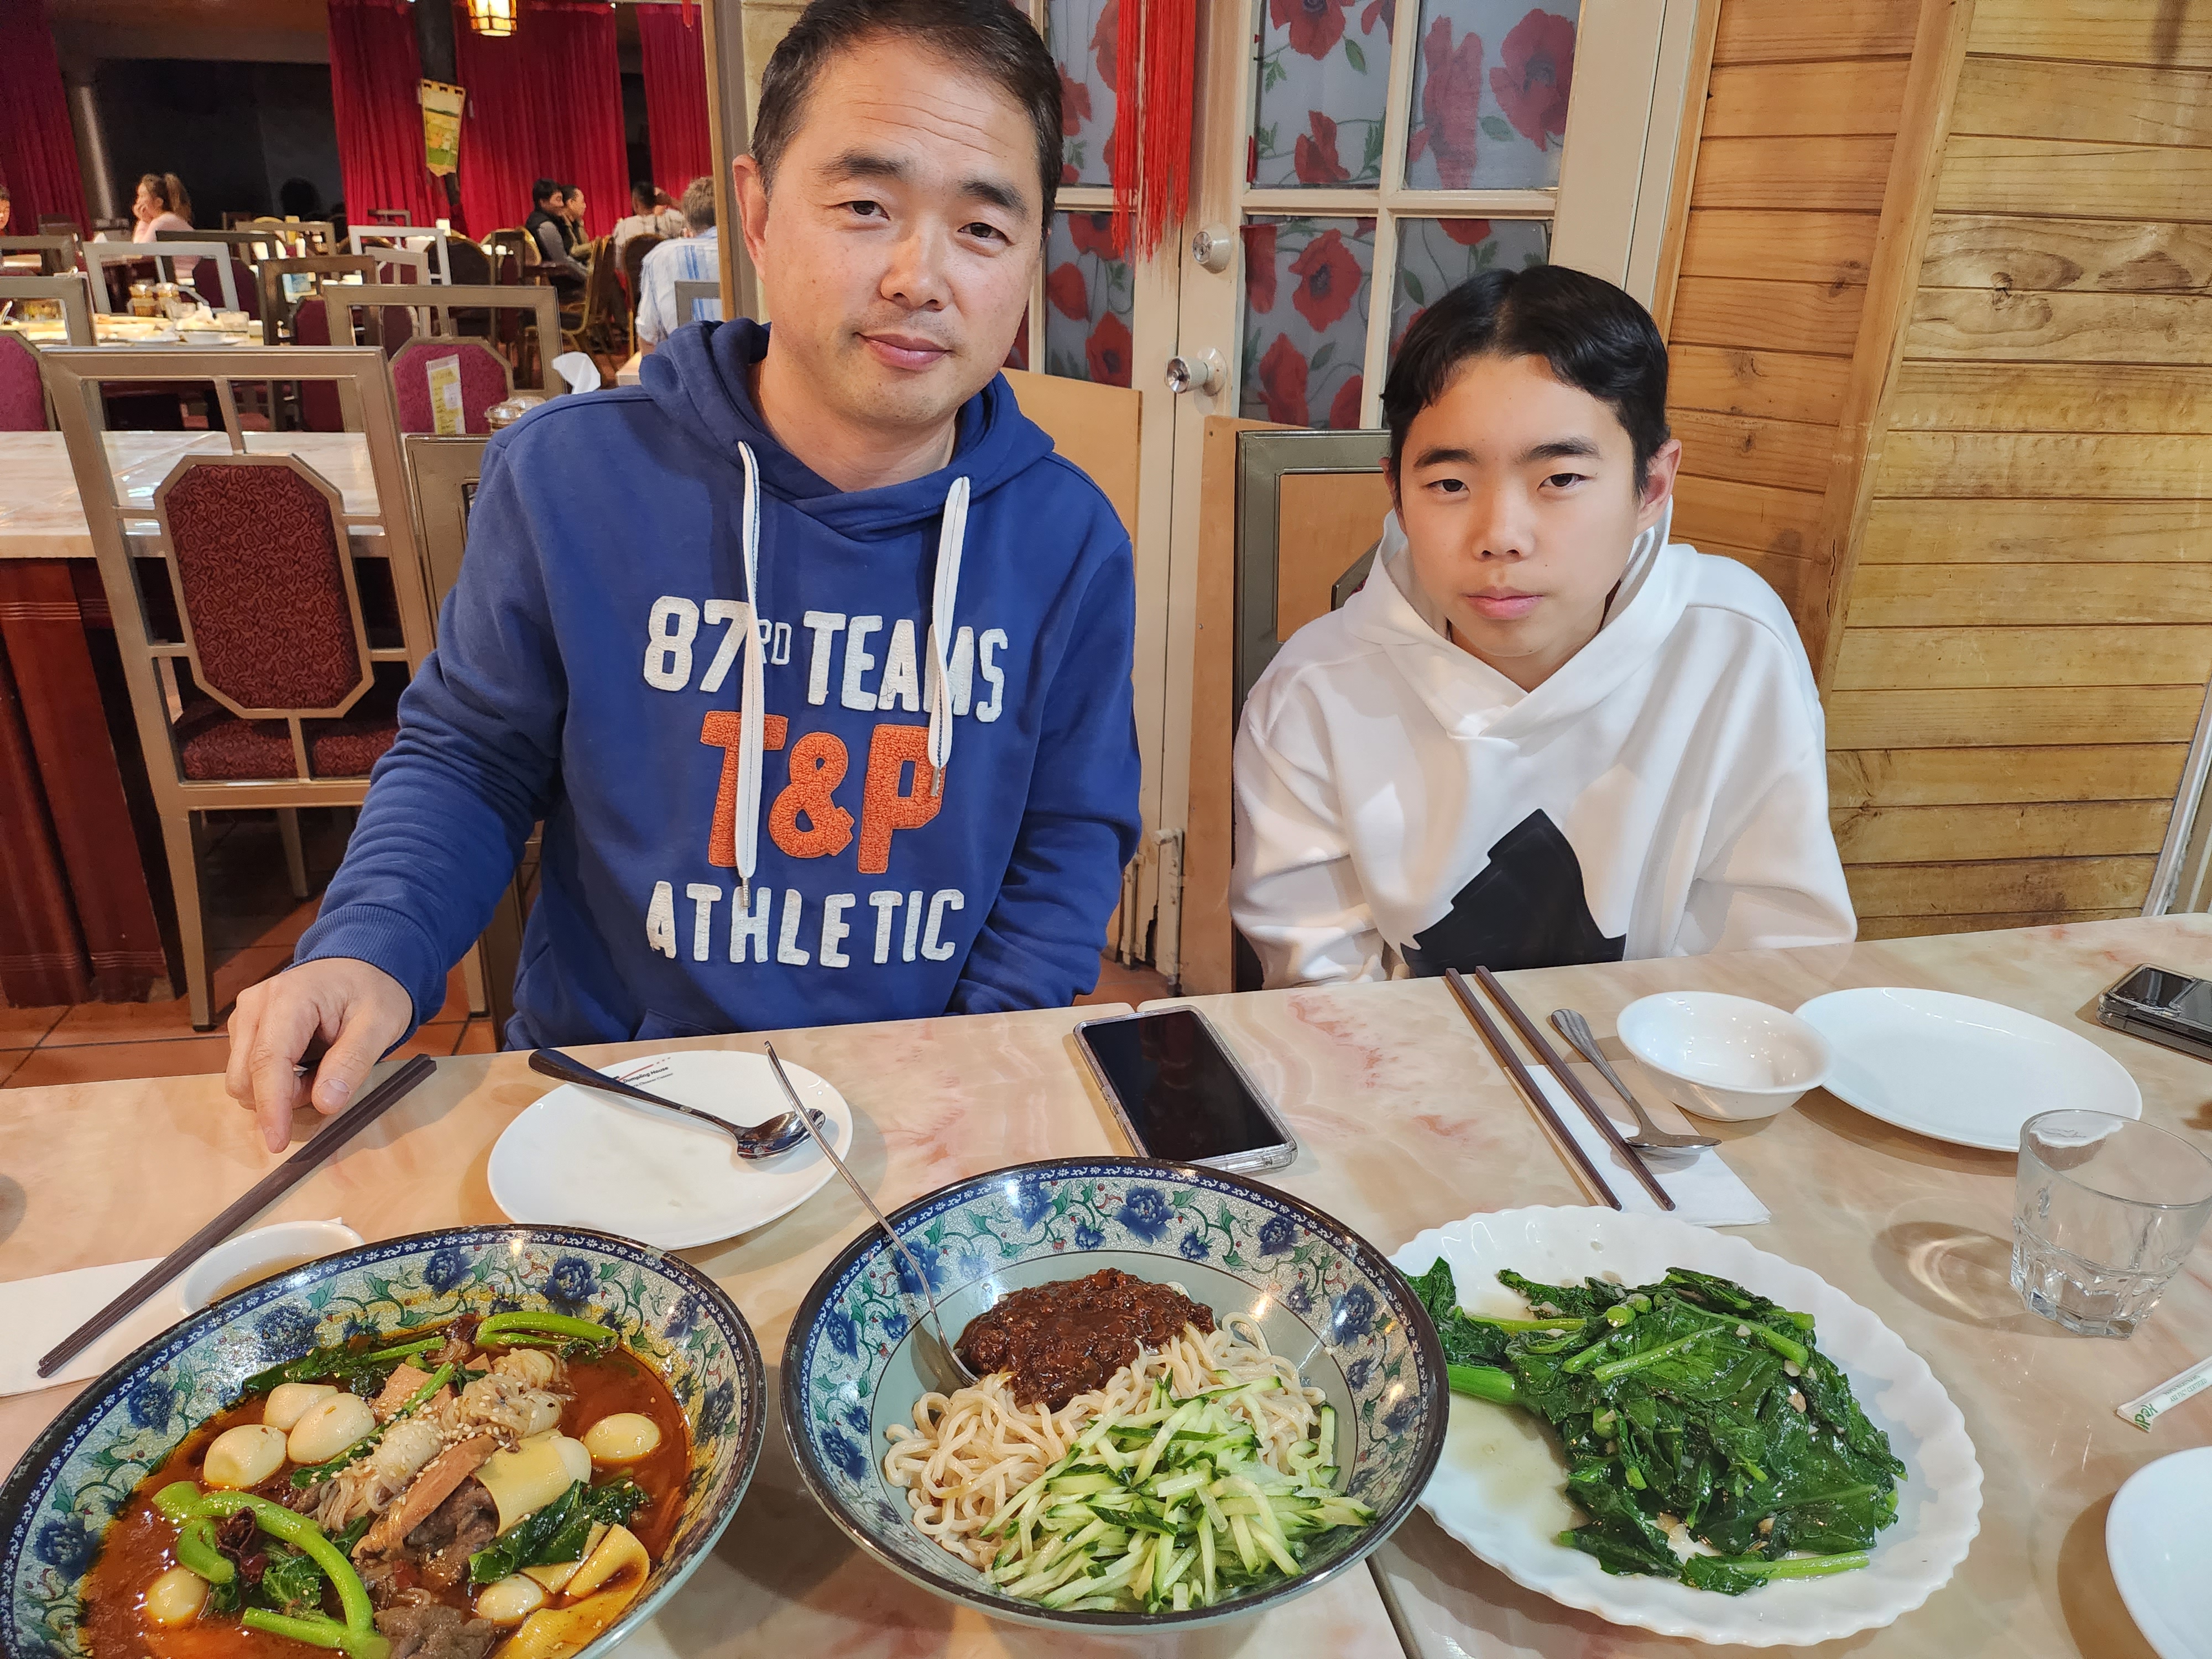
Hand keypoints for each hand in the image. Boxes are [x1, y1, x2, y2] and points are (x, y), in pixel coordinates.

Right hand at [226, 958, 413, 1152]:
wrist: (364, 964)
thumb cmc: (374, 991)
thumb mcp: (380, 1024)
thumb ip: (352, 1062)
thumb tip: (325, 1105)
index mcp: (288, 998)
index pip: (268, 1061)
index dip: (271, 1107)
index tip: (276, 1143)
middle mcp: (255, 1005)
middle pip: (244, 1075)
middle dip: (282, 1098)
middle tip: (329, 1080)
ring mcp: (246, 1016)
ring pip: (243, 1077)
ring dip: (280, 1090)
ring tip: (322, 1066)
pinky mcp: (246, 1027)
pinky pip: (249, 1069)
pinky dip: (277, 1080)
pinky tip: (306, 1063)